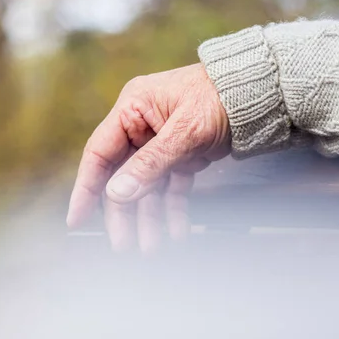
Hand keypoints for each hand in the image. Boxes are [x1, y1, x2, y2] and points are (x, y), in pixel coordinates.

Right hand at [66, 63, 230, 252]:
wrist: (262, 92)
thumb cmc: (221, 96)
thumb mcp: (184, 131)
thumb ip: (150, 164)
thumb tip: (116, 194)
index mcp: (131, 110)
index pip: (99, 153)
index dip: (86, 188)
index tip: (76, 217)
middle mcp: (141, 127)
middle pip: (122, 177)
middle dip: (123, 213)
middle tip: (123, 244)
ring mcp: (160, 143)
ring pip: (147, 187)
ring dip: (149, 217)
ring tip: (152, 246)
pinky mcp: (181, 156)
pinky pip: (171, 187)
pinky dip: (172, 209)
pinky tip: (176, 230)